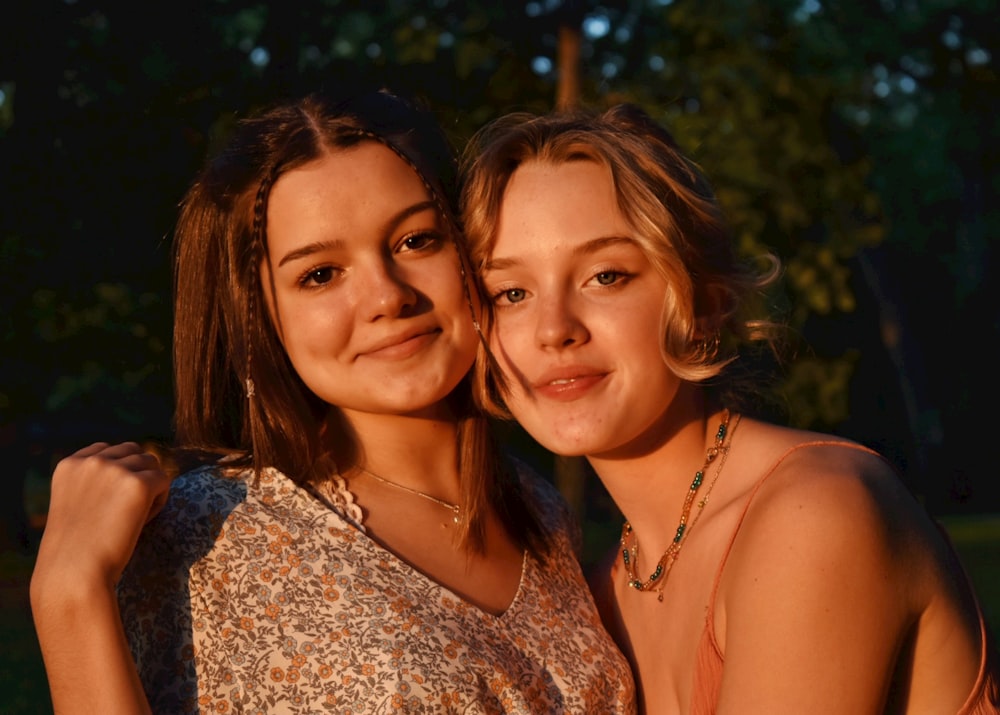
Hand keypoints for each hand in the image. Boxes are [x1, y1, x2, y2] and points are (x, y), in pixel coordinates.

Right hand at [33, 442, 171, 592]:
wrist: (74, 574)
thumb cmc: (76, 550)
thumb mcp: (75, 505)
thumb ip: (95, 482)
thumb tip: (135, 468)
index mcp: (69, 465)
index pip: (108, 449)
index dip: (119, 472)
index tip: (113, 501)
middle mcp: (91, 461)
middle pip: (134, 452)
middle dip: (138, 476)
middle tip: (129, 510)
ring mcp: (115, 470)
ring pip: (151, 464)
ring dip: (151, 487)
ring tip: (136, 517)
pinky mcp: (138, 484)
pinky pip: (164, 480)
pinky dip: (161, 500)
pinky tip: (144, 521)